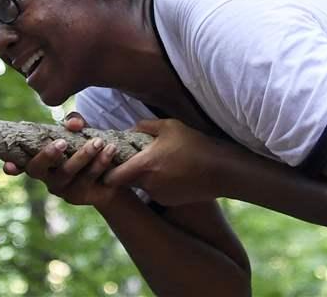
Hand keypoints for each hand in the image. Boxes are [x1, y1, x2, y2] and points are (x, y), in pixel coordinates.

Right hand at [5, 112, 124, 209]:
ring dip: (83, 156)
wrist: (110, 177)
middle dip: (48, 155)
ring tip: (98, 141)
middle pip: (38, 170)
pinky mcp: (79, 196)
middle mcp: (45, 175)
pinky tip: (110, 150)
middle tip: (62, 142)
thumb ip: (73, 123)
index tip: (7, 166)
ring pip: (67, 173)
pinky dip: (100, 163)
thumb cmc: (85, 148)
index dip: (12, 165)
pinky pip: (88, 179)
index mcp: (39, 159)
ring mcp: (61, 188)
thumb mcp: (79, 132)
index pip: (20, 161)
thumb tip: (73, 123)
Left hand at [103, 119, 235, 206]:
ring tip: (159, 163)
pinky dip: (158, 183)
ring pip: (142, 185)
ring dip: (144, 176)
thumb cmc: (194, 145)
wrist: (220, 170)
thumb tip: (128, 129)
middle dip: (126, 171)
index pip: (112, 177)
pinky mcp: (169, 202)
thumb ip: (144, 126)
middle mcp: (148, 184)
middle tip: (134, 157)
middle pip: (125, 181)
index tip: (109, 161)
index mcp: (144, 165)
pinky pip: (156, 191)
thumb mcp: (169, 126)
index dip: (106, 170)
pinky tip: (172, 172)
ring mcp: (158, 195)